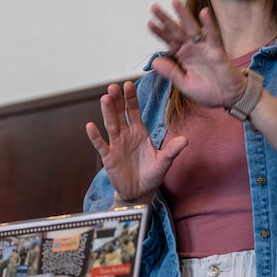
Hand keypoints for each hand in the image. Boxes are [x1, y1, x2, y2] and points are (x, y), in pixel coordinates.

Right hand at [85, 81, 186, 204]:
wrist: (140, 192)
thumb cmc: (152, 174)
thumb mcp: (164, 161)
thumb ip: (172, 150)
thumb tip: (186, 139)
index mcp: (139, 132)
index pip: (133, 111)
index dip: (130, 99)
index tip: (128, 84)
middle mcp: (126, 135)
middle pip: (120, 114)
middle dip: (116, 101)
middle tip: (113, 87)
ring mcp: (116, 145)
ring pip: (110, 125)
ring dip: (107, 112)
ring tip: (105, 98)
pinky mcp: (108, 157)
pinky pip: (101, 145)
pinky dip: (95, 136)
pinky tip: (91, 126)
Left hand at [147, 0, 246, 107]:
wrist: (229, 98)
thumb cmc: (209, 91)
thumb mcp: (185, 84)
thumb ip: (171, 72)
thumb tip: (154, 61)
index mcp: (184, 56)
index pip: (169, 41)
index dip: (160, 32)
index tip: (149, 23)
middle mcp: (193, 49)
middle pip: (177, 31)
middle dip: (166, 19)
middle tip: (154, 7)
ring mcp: (205, 48)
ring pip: (192, 28)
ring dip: (184, 15)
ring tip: (174, 2)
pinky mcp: (217, 51)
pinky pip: (213, 36)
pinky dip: (209, 24)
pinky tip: (203, 13)